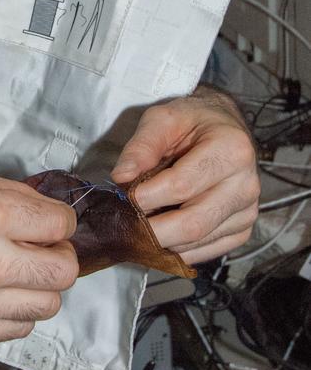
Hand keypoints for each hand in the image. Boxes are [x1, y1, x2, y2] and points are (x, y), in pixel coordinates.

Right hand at [0, 167, 77, 345]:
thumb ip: (8, 191)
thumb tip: (45, 208)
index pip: (61, 224)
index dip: (58, 220)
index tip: (45, 222)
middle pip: (63, 272)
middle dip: (58, 255)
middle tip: (37, 248)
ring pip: (48, 305)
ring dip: (40, 286)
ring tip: (16, 272)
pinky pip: (20, 327)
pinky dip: (17, 310)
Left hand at [111, 87, 259, 264]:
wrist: (224, 127)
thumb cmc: (194, 121)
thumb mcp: (164, 118)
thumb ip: (141, 146)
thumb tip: (122, 177)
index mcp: (231, 150)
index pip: (181, 186)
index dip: (146, 197)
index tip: (124, 197)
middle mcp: (246, 184)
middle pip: (192, 224)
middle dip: (151, 230)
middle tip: (125, 223)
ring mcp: (247, 211)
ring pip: (197, 242)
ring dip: (162, 240)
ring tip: (140, 225)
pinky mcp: (242, 229)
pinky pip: (206, 251)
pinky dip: (178, 249)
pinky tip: (162, 233)